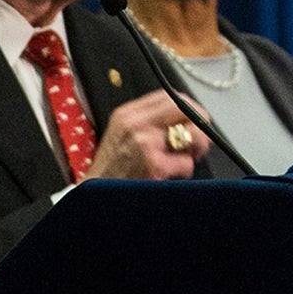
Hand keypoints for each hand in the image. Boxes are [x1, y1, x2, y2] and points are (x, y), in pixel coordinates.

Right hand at [86, 89, 210, 180]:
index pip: (169, 96)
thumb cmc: (111, 172)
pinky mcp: (154, 165)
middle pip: (183, 108)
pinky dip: (184, 171)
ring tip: (181, 159)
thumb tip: (185, 118)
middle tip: (197, 140)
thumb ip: (149, 123)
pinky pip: (186, 163)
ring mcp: (145, 143)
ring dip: (194, 150)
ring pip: (191, 134)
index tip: (193, 120)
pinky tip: (170, 175)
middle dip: (199, 123)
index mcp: (127, 114)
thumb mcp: (122, 135)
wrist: (93, 197)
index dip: (189, 107)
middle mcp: (135, 124)